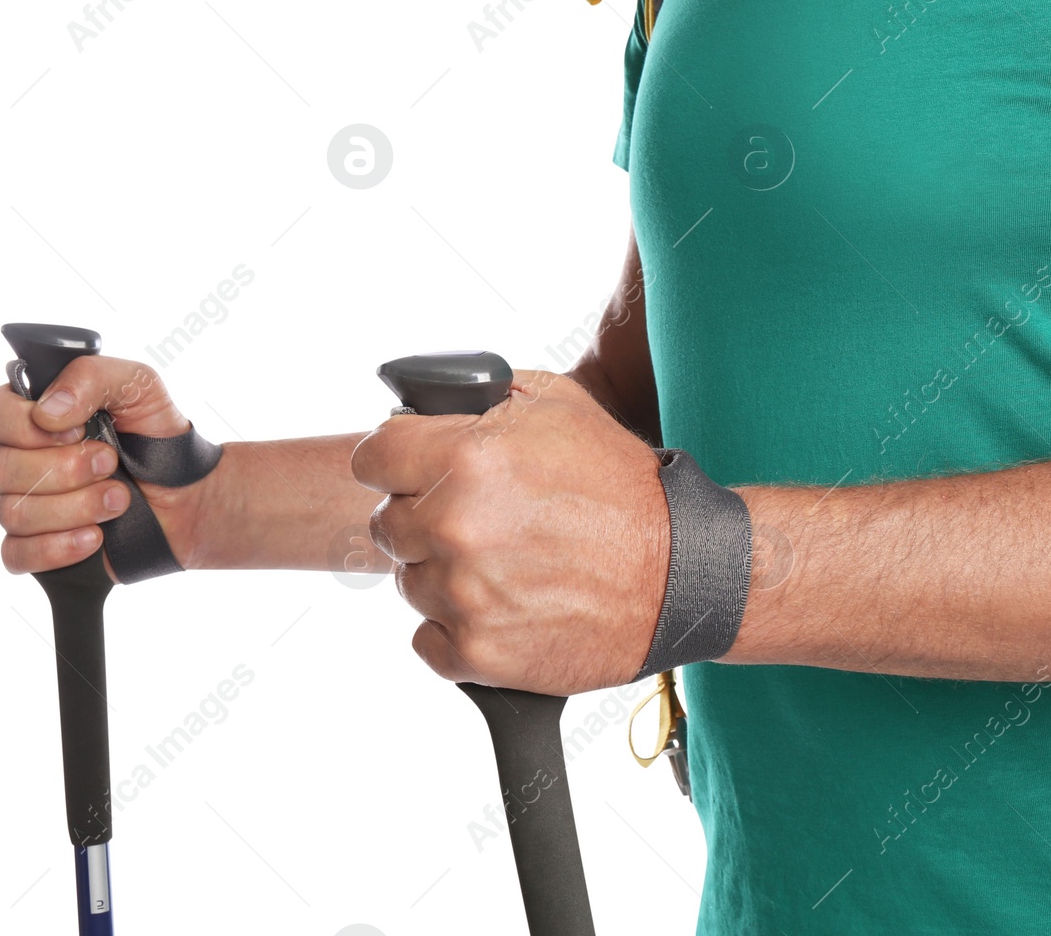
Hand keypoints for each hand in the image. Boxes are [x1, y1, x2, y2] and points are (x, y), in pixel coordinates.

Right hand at [0, 357, 209, 575]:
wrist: (189, 494)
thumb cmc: (158, 436)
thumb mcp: (139, 386)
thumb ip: (91, 376)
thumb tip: (47, 410)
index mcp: (34, 414)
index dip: (23, 426)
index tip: (76, 431)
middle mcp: (22, 459)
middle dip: (65, 468)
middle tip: (111, 462)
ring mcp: (28, 504)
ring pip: (13, 512)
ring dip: (75, 506)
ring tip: (119, 499)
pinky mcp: (39, 547)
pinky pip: (17, 554)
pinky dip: (57, 547)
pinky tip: (94, 537)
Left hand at [350, 370, 669, 695]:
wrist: (681, 571)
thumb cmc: (622, 485)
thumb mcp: (558, 404)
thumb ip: (478, 397)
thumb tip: (422, 407)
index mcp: (466, 459)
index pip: (370, 459)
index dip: (394, 463)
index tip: (411, 473)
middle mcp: (456, 527)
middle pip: (384, 525)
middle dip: (421, 519)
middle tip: (476, 521)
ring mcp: (464, 596)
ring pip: (409, 583)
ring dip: (443, 574)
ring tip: (505, 563)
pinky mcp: (477, 653)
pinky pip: (427, 640)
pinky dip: (456, 628)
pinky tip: (503, 605)